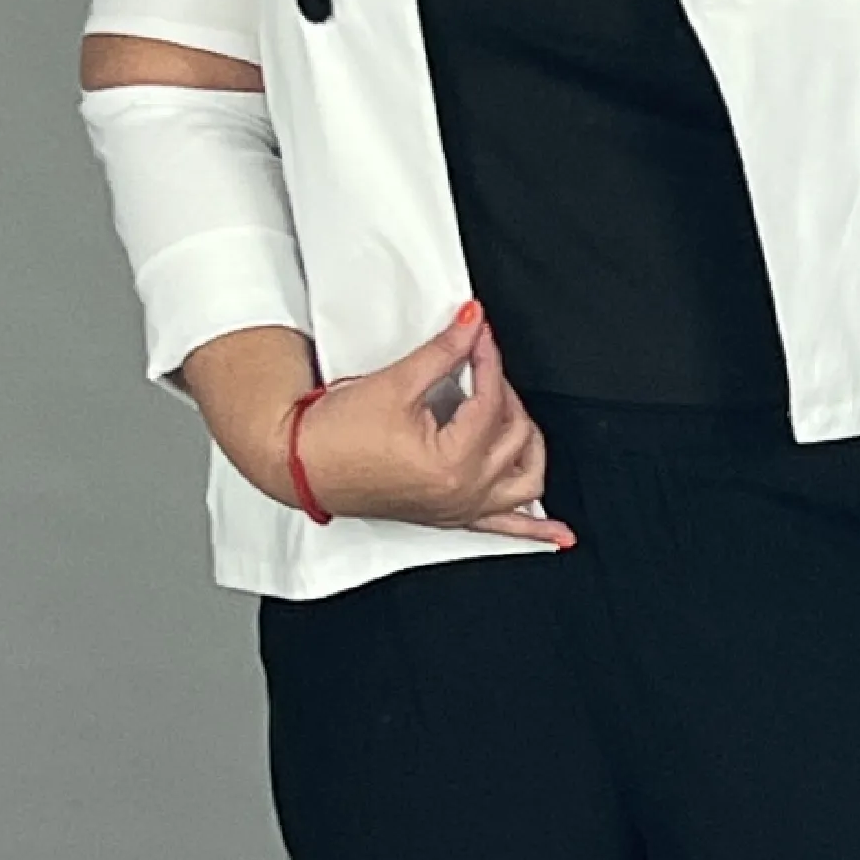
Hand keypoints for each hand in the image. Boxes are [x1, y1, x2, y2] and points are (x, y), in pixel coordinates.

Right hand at [283, 303, 574, 544]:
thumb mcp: (397, 383)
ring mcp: (459, 509)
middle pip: (514, 435)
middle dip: (504, 393)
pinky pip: (504, 529)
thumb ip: (445, 353)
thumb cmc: (335, 434)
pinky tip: (559, 536)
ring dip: (529, 448)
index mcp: (453, 463)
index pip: (491, 400)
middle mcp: (463, 493)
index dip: (487, 359)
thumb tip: (472, 323)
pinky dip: (534, 530)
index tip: (478, 332)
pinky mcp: (449, 516)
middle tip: (480, 364)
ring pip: (524, 483)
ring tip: (517, 416)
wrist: (300, 464)